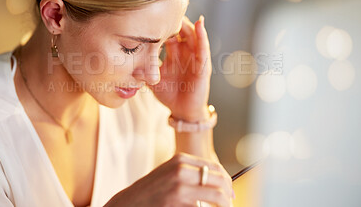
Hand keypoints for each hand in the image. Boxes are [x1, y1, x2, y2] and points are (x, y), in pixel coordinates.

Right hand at [104, 153, 233, 206]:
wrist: (129, 202)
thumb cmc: (151, 190)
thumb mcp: (170, 173)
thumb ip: (190, 173)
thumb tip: (219, 183)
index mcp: (181, 159)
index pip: (215, 167)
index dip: (226, 180)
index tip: (231, 191)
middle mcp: (182, 169)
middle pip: (220, 180)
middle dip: (229, 194)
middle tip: (231, 203)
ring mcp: (180, 186)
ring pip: (217, 196)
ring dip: (225, 206)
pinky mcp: (178, 201)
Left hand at [149, 16, 211, 121]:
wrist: (181, 111)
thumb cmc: (169, 95)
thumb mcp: (152, 79)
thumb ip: (142, 71)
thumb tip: (124, 64)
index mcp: (173, 54)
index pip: (168, 34)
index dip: (161, 25)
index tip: (151, 14)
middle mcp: (185, 53)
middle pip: (180, 30)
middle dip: (173, 20)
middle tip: (165, 8)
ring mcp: (195, 58)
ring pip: (193, 35)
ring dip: (187, 23)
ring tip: (180, 11)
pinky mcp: (203, 65)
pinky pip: (203, 48)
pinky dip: (203, 35)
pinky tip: (199, 24)